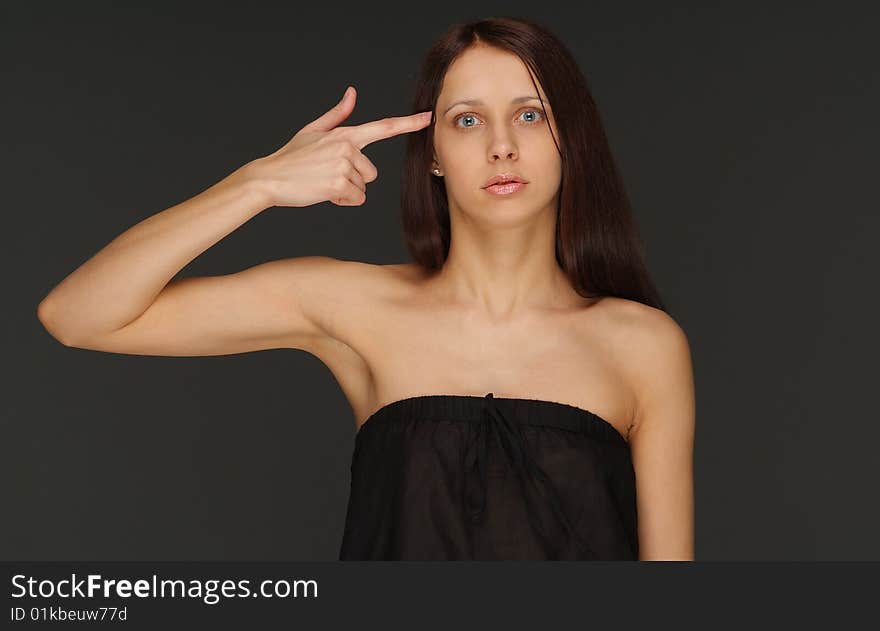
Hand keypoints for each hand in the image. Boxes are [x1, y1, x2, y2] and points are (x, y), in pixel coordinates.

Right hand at [250, 86, 432, 207]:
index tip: (428, 118)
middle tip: (327, 175)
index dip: (408, 123)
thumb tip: (352, 93)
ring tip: (322, 182)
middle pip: (371, 173)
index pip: (383, 127)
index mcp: (344, 134)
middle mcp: (347, 147)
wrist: (269, 178)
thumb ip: (337, 115)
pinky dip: (341, 200)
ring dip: (345, 191)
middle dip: (353, 179)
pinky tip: (323, 192)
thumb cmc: (291, 157)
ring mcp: (343, 165)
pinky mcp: (339, 183)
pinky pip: (355, 198)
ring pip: (362, 187)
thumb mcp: (313, 131)